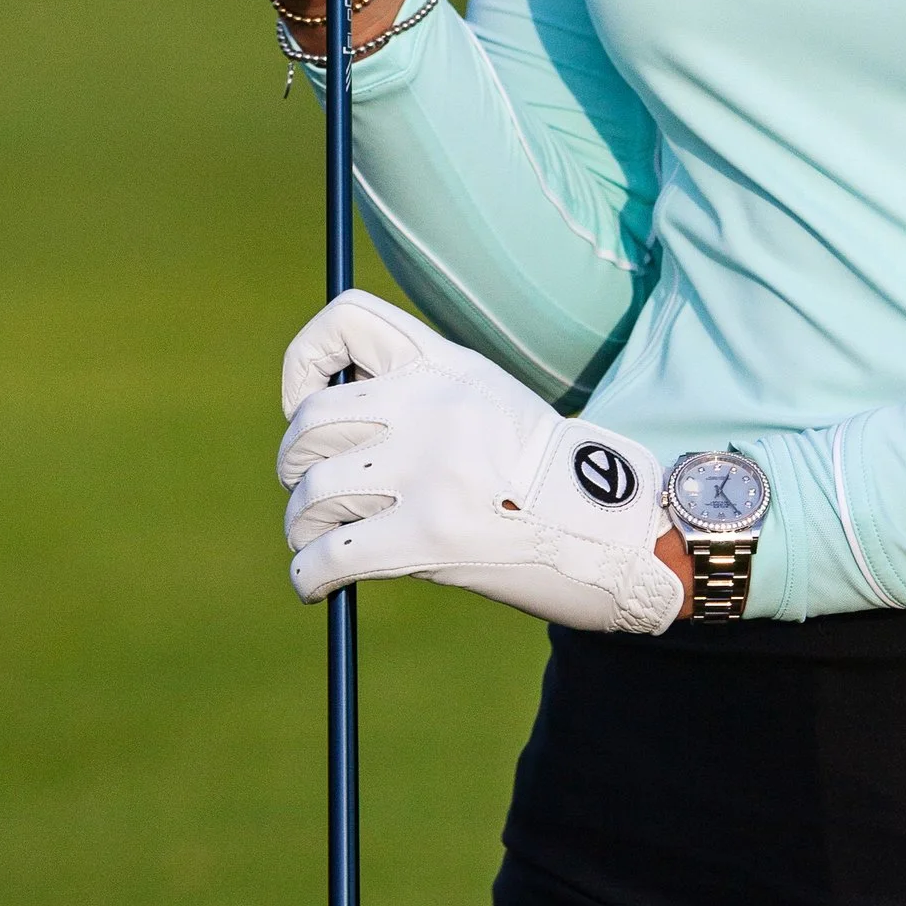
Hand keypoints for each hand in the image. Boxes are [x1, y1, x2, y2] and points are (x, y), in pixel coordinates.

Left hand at [276, 289, 683, 635]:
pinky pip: (325, 556)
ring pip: (311, 493)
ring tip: (316, 543)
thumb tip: (319, 419)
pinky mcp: (425, 537)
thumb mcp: (484, 401)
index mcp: (444, 364)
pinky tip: (317, 585)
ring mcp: (426, 471)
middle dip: (294, 464)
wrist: (611, 531)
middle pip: (309, 421)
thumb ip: (415, 393)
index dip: (305, 361)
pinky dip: (307, 577)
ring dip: (300, 526)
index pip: (344, 320)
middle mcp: (428, 408)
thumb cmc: (540, 475)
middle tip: (311, 491)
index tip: (308, 402)